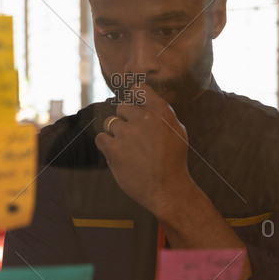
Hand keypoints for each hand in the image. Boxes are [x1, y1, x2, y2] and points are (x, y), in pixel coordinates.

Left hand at [95, 83, 192, 215]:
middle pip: (122, 106)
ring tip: (129, 149)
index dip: (134, 97)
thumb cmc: (173, 161)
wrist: (167, 189)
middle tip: (134, 136)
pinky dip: (107, 145)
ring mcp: (127, 133)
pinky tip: (117, 154)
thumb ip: (160, 114)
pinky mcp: (113, 149)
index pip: (139, 90)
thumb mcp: (177, 130)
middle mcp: (143, 118)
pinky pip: (101, 138)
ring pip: (111, 123)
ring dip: (117, 134)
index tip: (134, 106)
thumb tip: (144, 101)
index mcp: (160, 111)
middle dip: (125, 119)